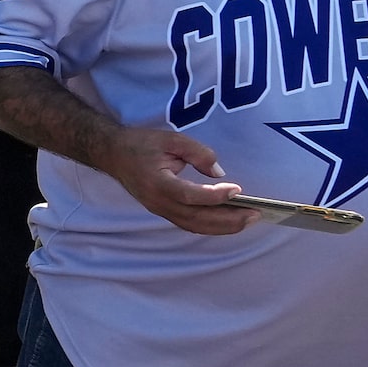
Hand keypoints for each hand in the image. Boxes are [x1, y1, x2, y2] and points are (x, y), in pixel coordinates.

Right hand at [97, 127, 250, 235]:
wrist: (112, 154)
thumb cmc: (141, 144)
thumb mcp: (171, 139)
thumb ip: (197, 153)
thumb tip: (219, 172)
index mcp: (157, 183)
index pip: (190, 196)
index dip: (215, 196)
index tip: (237, 190)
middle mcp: (158, 202)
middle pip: (196, 219)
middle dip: (228, 220)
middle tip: (255, 214)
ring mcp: (159, 209)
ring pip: (194, 226)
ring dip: (223, 227)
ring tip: (248, 220)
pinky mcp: (163, 211)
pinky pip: (189, 224)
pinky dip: (211, 226)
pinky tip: (229, 221)